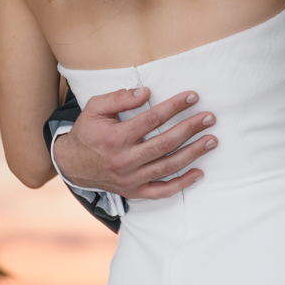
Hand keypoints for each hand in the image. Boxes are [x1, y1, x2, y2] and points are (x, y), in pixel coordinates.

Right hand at [54, 87, 216, 198]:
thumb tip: (146, 92)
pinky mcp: (134, 192)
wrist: (73, 165)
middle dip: (190, 129)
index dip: (174, 107)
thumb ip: (119, 98)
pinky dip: (182, 184)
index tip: (193, 97)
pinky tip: (199, 173)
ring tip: (211, 140)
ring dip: (193, 153)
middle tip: (210, 118)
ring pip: (168, 167)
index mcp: (116, 138)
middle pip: (165, 144)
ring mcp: (131, 179)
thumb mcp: (94, 108)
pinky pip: (162, 191)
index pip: (152, 119)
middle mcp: (125, 160)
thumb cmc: (88, 132)